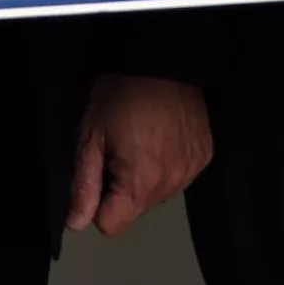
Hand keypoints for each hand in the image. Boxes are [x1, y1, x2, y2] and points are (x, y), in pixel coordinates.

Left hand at [70, 75, 213, 235]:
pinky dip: (168, 164)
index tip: (98, 175)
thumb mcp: (90, 139)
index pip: (113, 225)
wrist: (161, 58)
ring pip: (158, 194)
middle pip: (136, 209)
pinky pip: (179, 176)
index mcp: (141, 182)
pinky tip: (163, 137)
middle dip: (122, 190)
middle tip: (119, 150)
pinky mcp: (205, 155)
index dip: (98, 205)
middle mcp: (172, 183)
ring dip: (147, 178)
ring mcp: (192, 169)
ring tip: (142, 141)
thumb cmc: (118, 96)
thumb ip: (84, 186)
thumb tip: (78, 224)